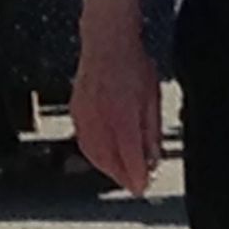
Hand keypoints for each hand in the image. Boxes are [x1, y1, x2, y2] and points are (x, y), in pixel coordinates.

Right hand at [72, 34, 161, 195]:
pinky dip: (93, 152)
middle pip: (108, 160)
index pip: (129, 158)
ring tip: (120, 174)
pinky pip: (83, 139)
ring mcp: (85, 114)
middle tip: (135, 184)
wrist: (105, 40)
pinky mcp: (76, 108)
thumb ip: (151, 131)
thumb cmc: (132, 64)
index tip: (143, 187)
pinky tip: (102, 154)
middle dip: (122, 176)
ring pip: (92, 153)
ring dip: (106, 168)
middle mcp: (100, 118)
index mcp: (122, 116)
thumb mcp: (152, 98)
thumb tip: (153, 156)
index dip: (137, 177)